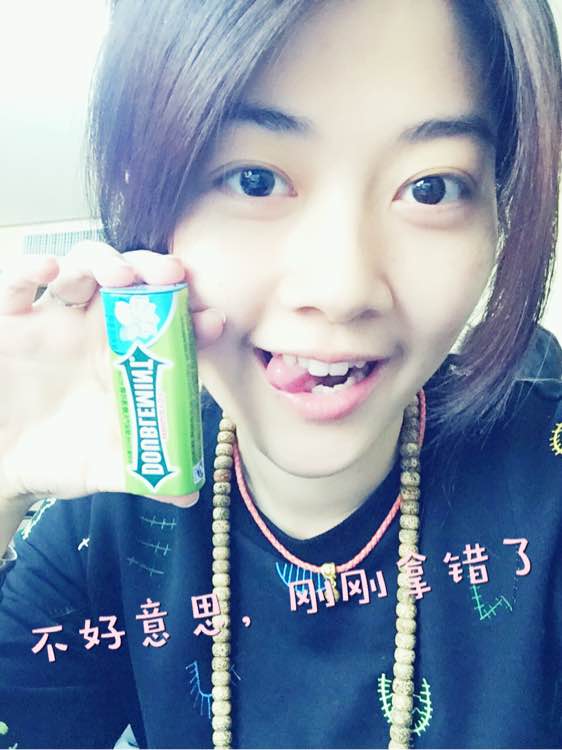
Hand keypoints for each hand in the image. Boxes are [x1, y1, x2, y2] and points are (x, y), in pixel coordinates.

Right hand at [0, 241, 224, 508]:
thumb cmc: (57, 455)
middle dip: (151, 270)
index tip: (214, 321)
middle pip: (129, 280)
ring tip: (119, 276)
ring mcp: (52, 319)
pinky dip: (31, 269)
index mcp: (126, 358)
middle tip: (172, 276)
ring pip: (80, 270)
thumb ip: (144, 475)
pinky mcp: (8, 320)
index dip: (192, 317)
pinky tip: (50, 269)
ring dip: (102, 262)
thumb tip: (188, 495)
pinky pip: (17, 284)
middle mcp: (94, 329)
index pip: (165, 325)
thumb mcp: (102, 467)